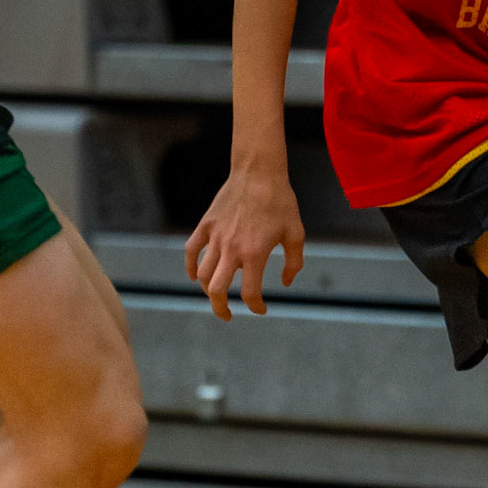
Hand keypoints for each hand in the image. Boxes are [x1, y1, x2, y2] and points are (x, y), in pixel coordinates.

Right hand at [185, 167, 305, 319]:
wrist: (259, 172)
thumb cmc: (281, 203)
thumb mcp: (296, 234)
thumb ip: (293, 263)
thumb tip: (285, 284)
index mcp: (256, 253)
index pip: (250, 293)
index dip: (256, 306)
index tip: (260, 309)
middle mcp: (233, 249)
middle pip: (216, 291)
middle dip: (221, 309)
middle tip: (227, 315)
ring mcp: (216, 237)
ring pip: (203, 274)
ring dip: (208, 290)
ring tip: (216, 294)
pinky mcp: (206, 225)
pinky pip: (192, 251)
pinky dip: (191, 267)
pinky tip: (195, 276)